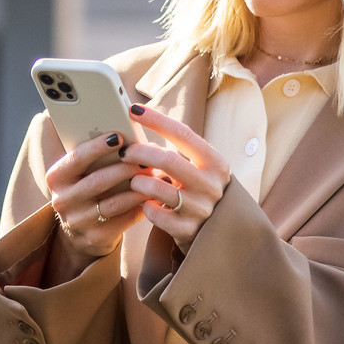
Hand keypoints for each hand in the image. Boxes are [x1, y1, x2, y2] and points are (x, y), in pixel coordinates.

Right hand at [46, 132, 148, 262]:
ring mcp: (78, 221)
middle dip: (126, 168)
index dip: (97, 147)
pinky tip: (155, 196)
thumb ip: (95, 154)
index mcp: (56, 177)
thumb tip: (123, 128)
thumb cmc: (88, 189)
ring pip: (114, 203)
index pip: (76, 158)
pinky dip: (142, 206)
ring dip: (139, 188)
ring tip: (157, 177)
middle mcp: (62, 200)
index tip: (119, 136)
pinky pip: (124, 219)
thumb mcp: (82, 172)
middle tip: (147, 159)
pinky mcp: (96, 237)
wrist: (82, 232)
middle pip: (98, 181)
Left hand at [121, 105, 228, 253]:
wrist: (219, 232)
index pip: (183, 134)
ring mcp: (200, 210)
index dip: (156, 120)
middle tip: (124, 152)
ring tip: (134, 181)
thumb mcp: (200, 169)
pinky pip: (154, 214)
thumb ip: (177, 153)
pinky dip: (145, 207)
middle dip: (140, 153)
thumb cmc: (200, 192)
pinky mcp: (187, 231)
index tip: (134, 110)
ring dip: (138, 182)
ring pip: (156, 188)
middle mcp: (211, 185)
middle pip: (167, 159)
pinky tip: (145, 204)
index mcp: (216, 163)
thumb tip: (140, 134)